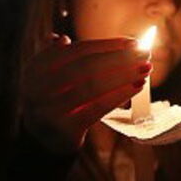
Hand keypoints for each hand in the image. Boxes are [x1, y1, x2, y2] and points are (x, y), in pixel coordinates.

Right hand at [21, 35, 149, 153]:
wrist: (45, 141)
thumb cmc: (56, 101)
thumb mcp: (53, 77)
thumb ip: (62, 58)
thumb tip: (63, 39)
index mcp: (35, 70)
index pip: (76, 51)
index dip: (107, 45)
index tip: (133, 42)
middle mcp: (37, 88)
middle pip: (86, 67)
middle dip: (119, 58)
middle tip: (145, 54)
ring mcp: (50, 110)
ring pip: (93, 86)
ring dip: (123, 75)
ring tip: (145, 69)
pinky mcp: (65, 128)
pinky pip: (97, 107)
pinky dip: (120, 95)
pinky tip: (136, 87)